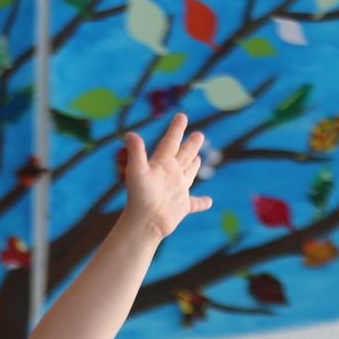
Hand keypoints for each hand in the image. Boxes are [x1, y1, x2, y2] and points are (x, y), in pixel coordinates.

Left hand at [120, 114, 212, 243]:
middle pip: (183, 155)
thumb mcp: (137, 172)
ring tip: (197, 158)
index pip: (170, 142)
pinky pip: (195, 203)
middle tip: (199, 134)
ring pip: (188, 174)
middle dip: (190, 145)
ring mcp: (176, 191)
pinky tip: (209, 202)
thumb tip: (130, 134)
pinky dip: (201, 202)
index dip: (176, 129)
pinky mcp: (182, 206)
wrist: (144, 223)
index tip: (182, 115)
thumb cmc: (139, 198)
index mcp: (161, 165)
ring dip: (193, 166)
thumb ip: (136, 152)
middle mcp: (170, 175)